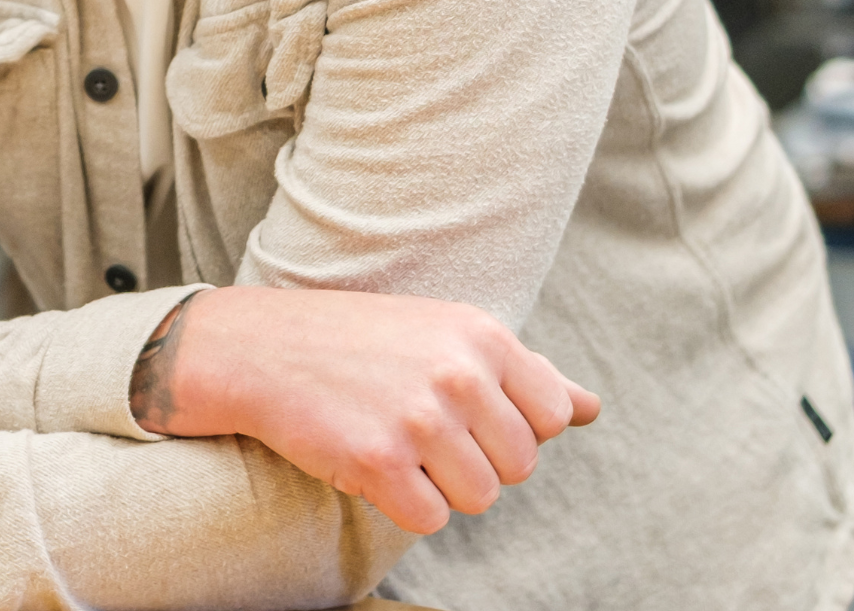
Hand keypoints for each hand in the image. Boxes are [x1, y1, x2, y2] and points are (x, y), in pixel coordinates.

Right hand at [130, 285, 598, 535]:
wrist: (261, 348)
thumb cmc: (363, 342)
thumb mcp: (446, 334)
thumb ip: (523, 372)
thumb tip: (591, 407)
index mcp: (482, 336)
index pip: (553, 415)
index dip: (511, 424)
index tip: (463, 408)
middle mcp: (459, 373)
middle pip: (520, 466)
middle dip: (475, 459)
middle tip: (420, 427)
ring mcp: (420, 419)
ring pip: (481, 498)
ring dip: (440, 485)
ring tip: (396, 441)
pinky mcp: (380, 462)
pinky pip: (432, 519)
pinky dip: (403, 503)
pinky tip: (371, 461)